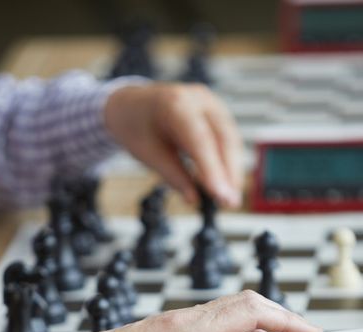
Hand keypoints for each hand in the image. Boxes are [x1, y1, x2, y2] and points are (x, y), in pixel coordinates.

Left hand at [104, 82, 241, 208]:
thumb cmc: (136, 127)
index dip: (212, 169)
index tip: (220, 194)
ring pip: (230, 139)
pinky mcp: (216, 113)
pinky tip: (227, 183)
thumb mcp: (148, 154)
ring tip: (230, 198)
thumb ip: (173, 176)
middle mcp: (197, 99)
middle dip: (228, 173)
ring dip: (232, 170)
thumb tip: (193, 198)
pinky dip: (229, 162)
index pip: (199, 139)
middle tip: (229, 202)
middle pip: (222, 137)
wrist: (130, 105)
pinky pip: (228, 138)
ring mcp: (210, 103)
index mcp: (174, 104)